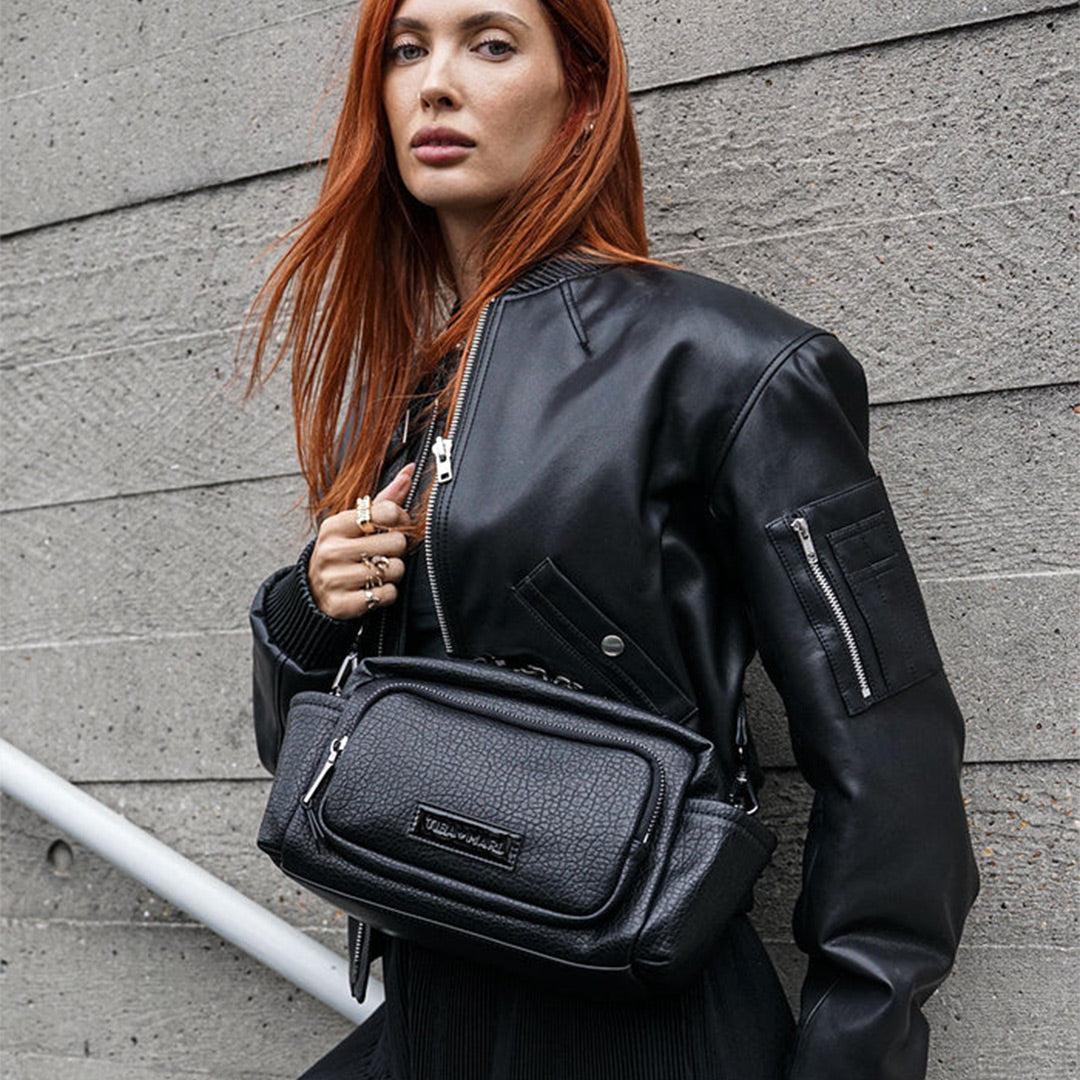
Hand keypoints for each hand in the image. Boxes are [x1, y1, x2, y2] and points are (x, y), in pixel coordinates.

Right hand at [306, 462, 415, 619]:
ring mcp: (335, 579)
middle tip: (384, 552)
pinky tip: (373, 588)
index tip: (398, 525)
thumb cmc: (343, 551)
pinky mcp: (342, 604)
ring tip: (378, 570)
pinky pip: (386, 595)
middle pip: (396, 543)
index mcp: (335, 525)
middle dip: (397, 550)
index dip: (401, 519)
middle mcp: (331, 550)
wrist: (314, 592)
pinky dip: (386, 593)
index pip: (386, 512)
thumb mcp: (356, 524)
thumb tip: (410, 470)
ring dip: (393, 573)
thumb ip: (385, 498)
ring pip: (393, 570)